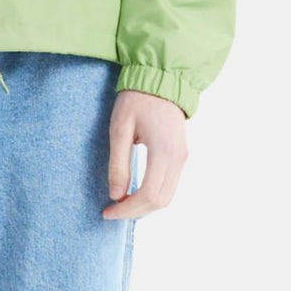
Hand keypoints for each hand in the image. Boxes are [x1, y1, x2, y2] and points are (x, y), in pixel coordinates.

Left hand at [102, 89, 187, 219]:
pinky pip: (170, 185)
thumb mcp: (119, 128)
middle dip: (135, 212)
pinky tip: (135, 193)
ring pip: (168, 196)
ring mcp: (183, 157)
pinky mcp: (181, 155)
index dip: (127, 209)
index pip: (148, 195)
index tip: (107, 211)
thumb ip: (118, 163)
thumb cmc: (136, 100)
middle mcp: (178, 159)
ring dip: (145, 206)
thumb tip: (115, 195)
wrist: (159, 78)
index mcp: (163, 152)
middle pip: (161, 201)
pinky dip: (153, 195)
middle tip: (112, 210)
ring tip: (121, 204)